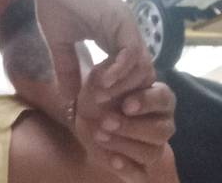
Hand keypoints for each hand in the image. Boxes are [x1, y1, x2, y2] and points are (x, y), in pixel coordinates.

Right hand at [36, 0, 153, 94]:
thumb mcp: (59, 42)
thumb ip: (66, 68)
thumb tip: (68, 99)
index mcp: (112, 39)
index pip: (127, 76)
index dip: (114, 94)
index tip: (94, 105)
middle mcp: (125, 36)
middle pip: (140, 77)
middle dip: (121, 96)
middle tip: (99, 106)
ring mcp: (127, 28)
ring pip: (142, 69)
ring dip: (121, 87)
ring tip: (97, 93)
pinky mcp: (123, 21)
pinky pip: (132, 54)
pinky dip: (120, 71)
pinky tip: (101, 79)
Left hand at [75, 63, 175, 181]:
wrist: (82, 118)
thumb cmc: (98, 94)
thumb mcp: (97, 79)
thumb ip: (107, 74)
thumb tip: (110, 76)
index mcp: (156, 97)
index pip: (164, 98)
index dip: (147, 102)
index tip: (125, 105)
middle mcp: (161, 124)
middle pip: (162, 130)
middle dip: (132, 127)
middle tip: (106, 121)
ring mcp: (153, 147)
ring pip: (153, 152)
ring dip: (125, 144)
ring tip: (100, 135)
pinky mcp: (141, 169)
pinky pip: (142, 174)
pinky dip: (128, 168)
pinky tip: (114, 159)